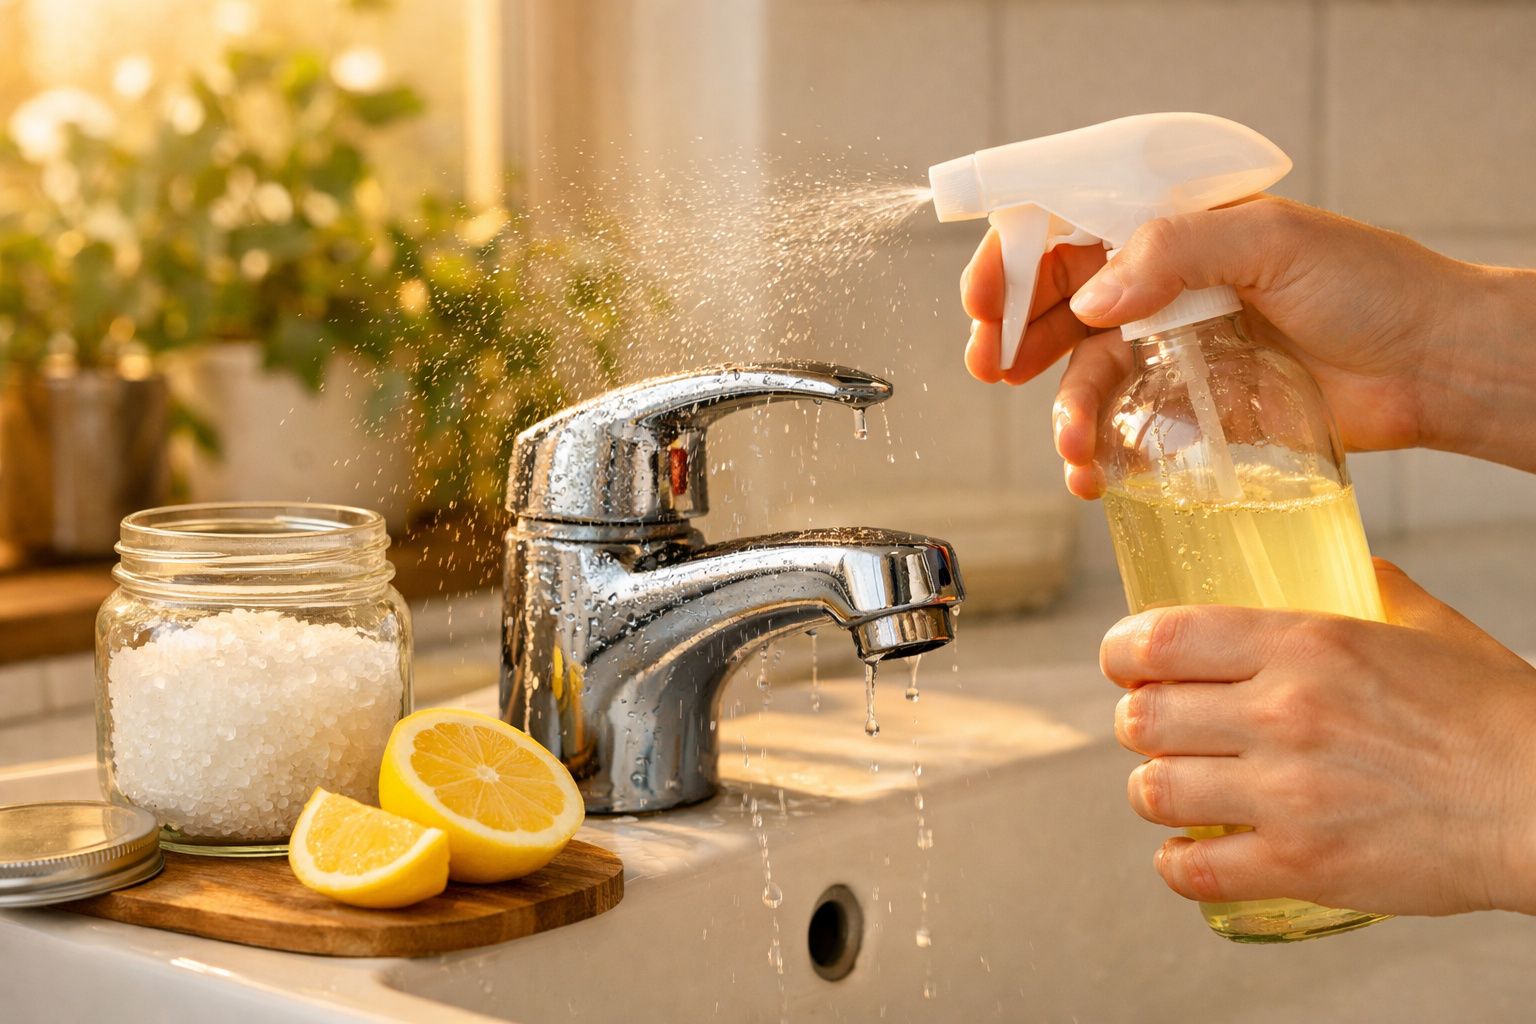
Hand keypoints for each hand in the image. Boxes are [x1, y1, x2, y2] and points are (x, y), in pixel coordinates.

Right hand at [960, 196, 1535, 496]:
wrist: (1433, 367)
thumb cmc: (1374, 286)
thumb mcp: (1274, 241)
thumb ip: (1177, 250)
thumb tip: (1097, 293)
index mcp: (1175, 227)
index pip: (1070, 228)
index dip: (1016, 261)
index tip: (985, 300)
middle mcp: (1164, 283)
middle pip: (1058, 304)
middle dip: (1012, 337)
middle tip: (991, 368)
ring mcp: (1173, 347)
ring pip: (1083, 375)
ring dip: (1061, 411)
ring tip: (1070, 446)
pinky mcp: (1190, 407)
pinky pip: (1121, 427)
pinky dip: (1097, 453)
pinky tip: (1093, 473)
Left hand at [1099, 559, 1535, 916]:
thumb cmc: (1495, 715)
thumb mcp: (1429, 628)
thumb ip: (1374, 589)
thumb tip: (1345, 564)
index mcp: (1304, 643)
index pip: (1159, 639)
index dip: (1121, 654)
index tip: (1123, 663)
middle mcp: (1283, 713)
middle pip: (1141, 718)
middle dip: (1135, 724)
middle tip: (1155, 731)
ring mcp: (1287, 794)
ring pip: (1153, 792)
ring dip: (1153, 792)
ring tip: (1174, 791)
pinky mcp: (1302, 865)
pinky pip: (1192, 871)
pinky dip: (1177, 865)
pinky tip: (1189, 854)